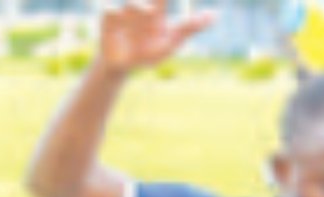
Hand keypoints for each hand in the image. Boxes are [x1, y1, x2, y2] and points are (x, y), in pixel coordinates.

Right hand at [98, 0, 216, 74]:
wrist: (122, 65)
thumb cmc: (148, 52)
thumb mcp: (171, 42)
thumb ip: (191, 27)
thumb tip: (215, 14)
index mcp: (156, 9)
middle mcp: (140, 5)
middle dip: (144, 3)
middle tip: (153, 9)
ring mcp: (124, 10)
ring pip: (134, 5)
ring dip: (139, 12)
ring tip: (146, 18)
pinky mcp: (107, 17)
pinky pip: (113, 11)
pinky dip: (118, 18)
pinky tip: (119, 26)